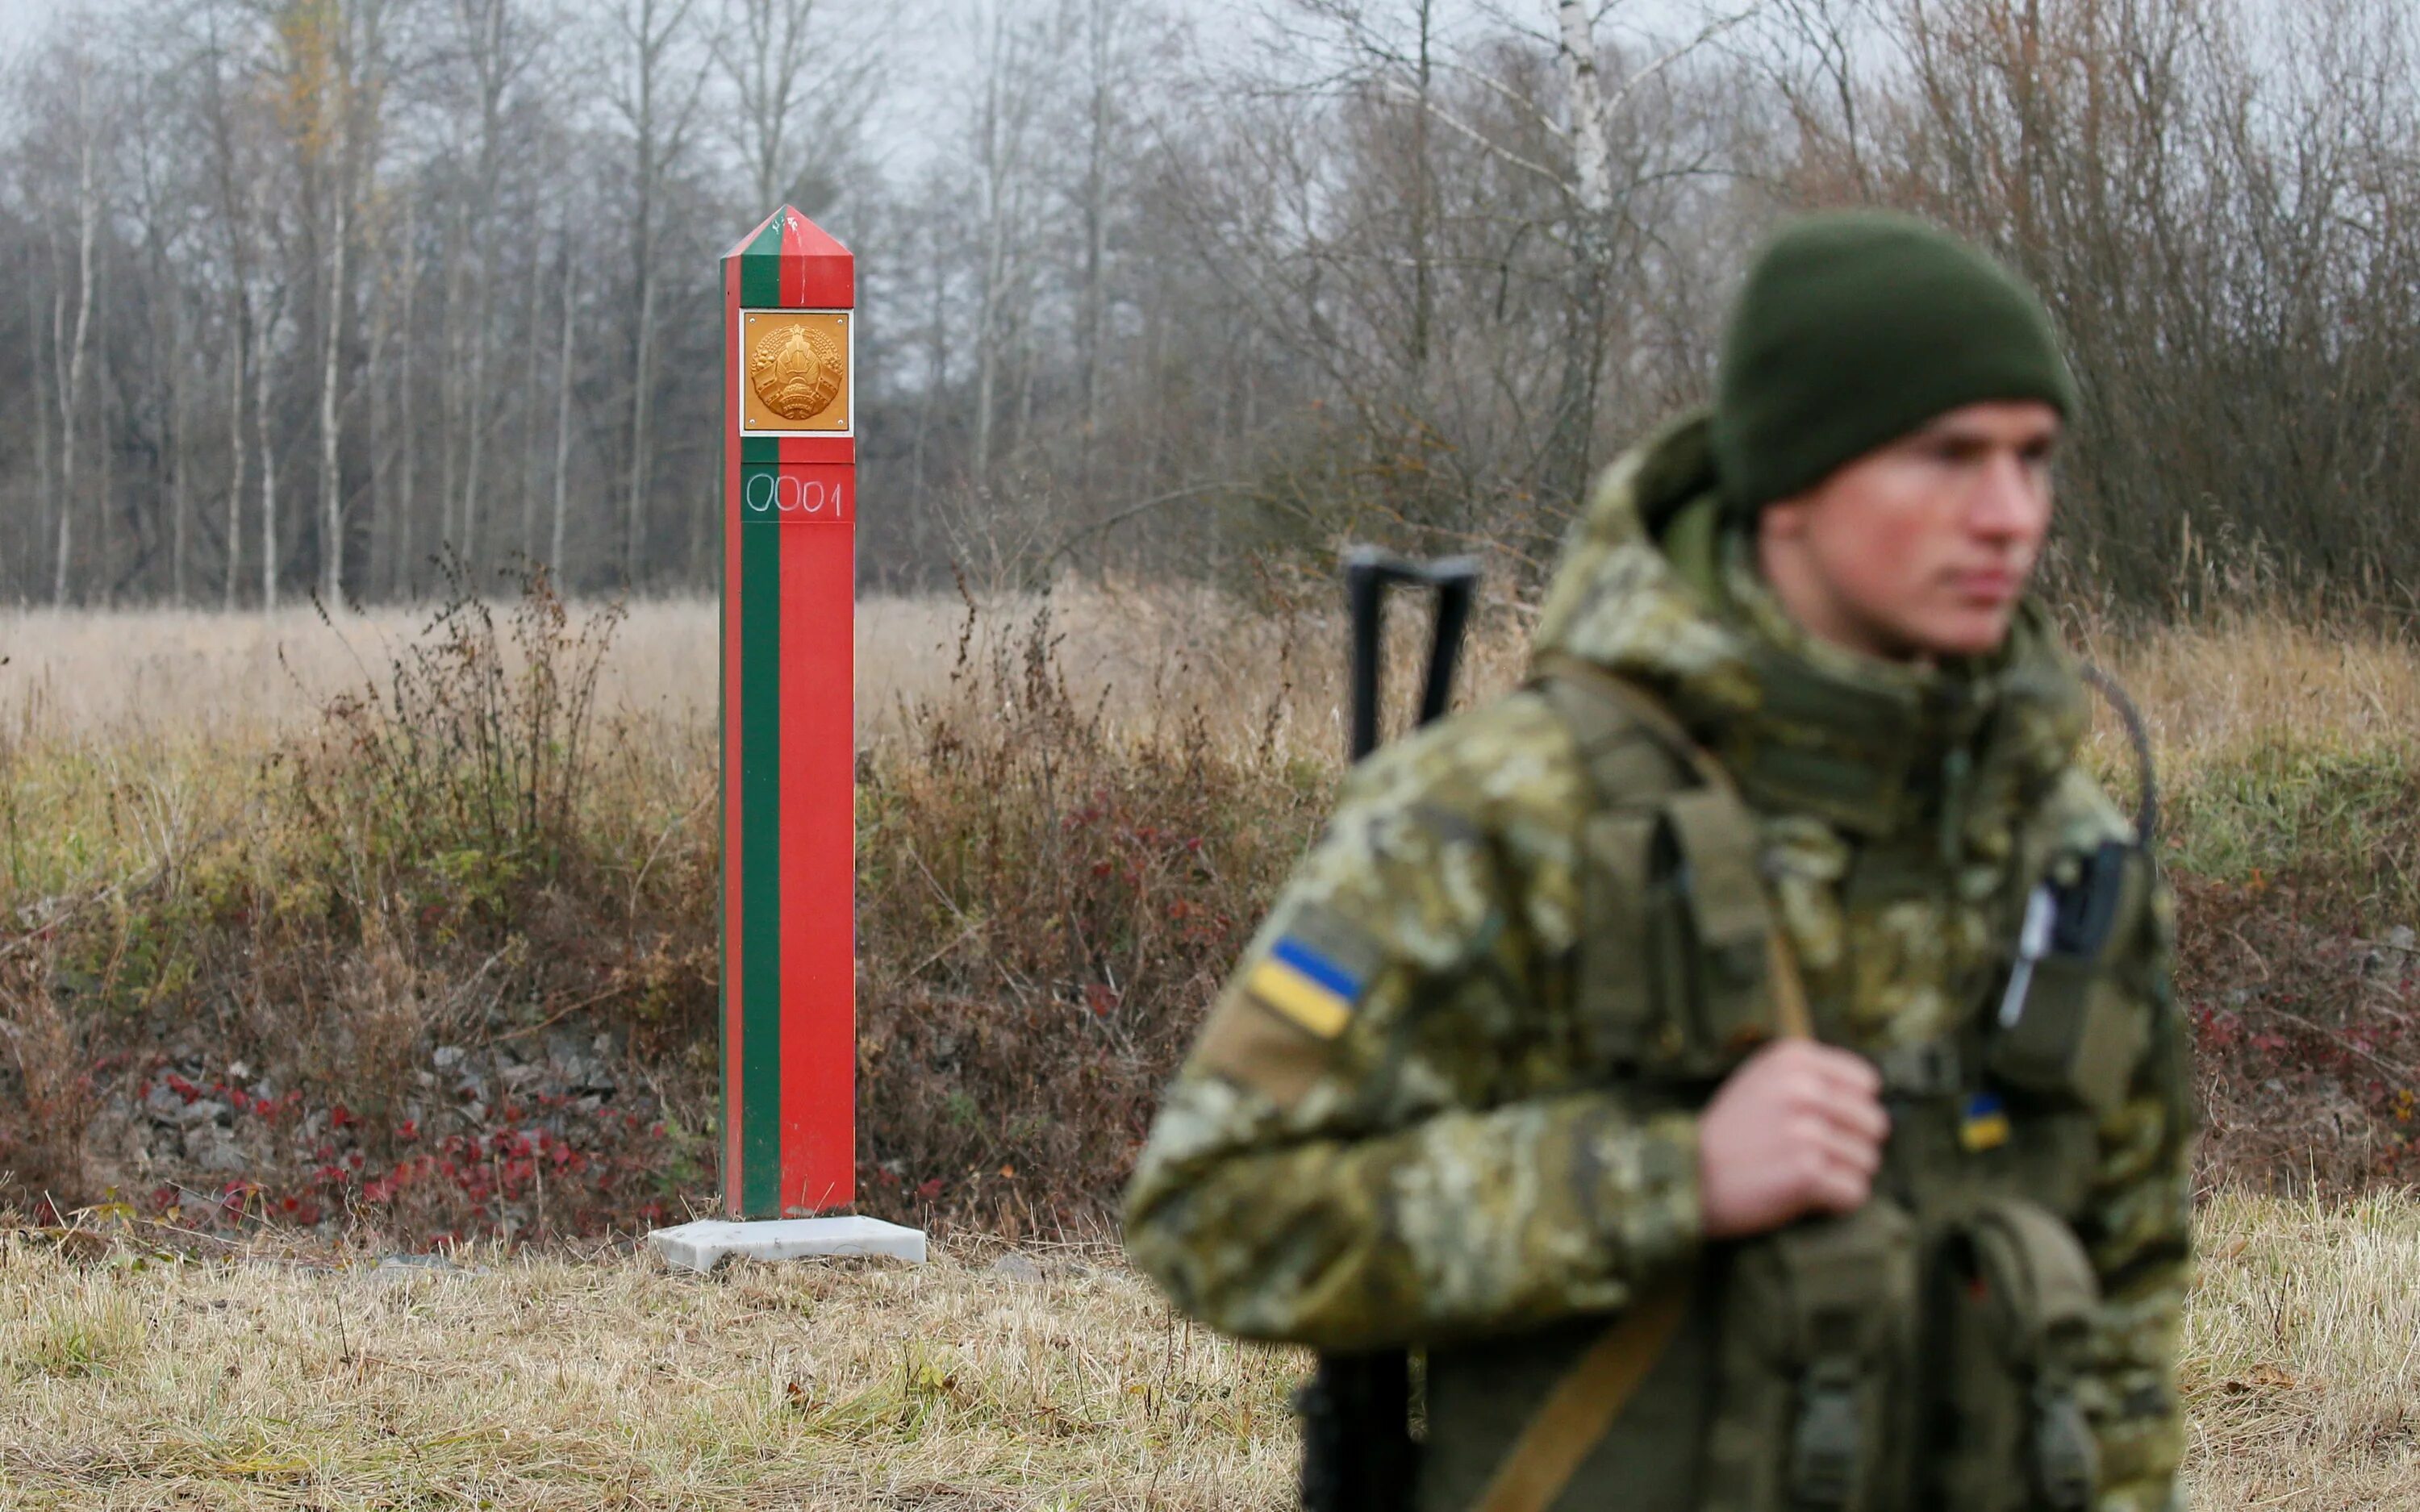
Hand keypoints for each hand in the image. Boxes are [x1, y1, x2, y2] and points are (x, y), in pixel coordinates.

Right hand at [1697, 1039, 1888, 1239]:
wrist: (1686, 1175)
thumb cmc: (1728, 1134)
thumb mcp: (1760, 1081)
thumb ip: (1809, 1077)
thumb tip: (1867, 1093)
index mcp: (1793, 1059)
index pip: (1867, 1083)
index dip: (1852, 1110)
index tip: (1825, 1125)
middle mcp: (1803, 1088)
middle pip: (1874, 1124)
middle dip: (1852, 1146)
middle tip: (1818, 1158)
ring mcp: (1807, 1130)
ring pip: (1868, 1161)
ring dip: (1843, 1176)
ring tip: (1806, 1177)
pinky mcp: (1808, 1172)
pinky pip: (1855, 1192)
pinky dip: (1836, 1202)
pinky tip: (1807, 1197)